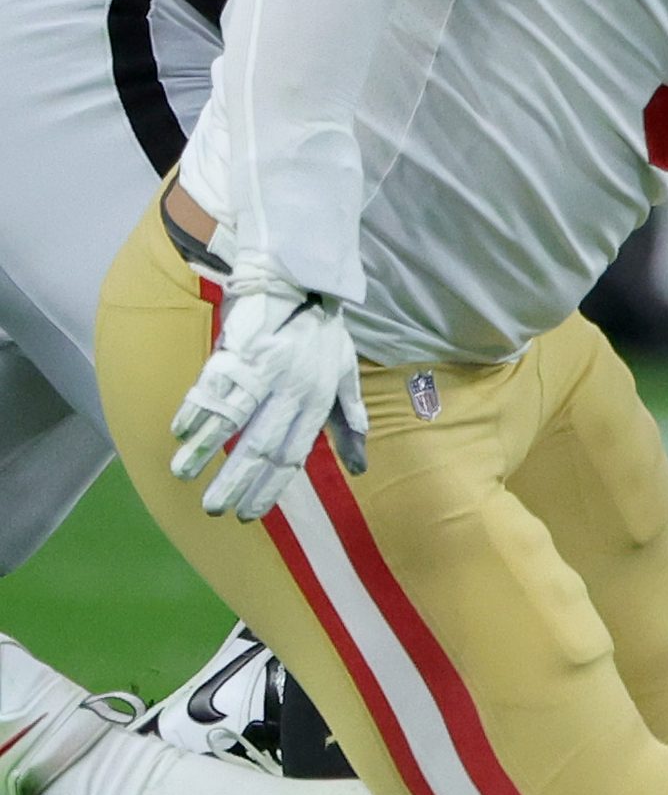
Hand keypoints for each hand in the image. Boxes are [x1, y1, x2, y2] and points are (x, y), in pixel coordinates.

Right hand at [167, 260, 367, 520]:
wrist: (303, 281)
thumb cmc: (323, 332)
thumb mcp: (346, 375)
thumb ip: (349, 420)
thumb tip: (360, 467)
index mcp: (316, 401)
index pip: (292, 456)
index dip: (269, 487)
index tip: (248, 514)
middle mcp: (291, 391)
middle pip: (261, 445)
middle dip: (236, 481)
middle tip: (214, 510)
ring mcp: (264, 371)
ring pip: (232, 419)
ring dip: (205, 450)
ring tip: (182, 475)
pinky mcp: (239, 350)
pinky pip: (213, 387)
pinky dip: (195, 409)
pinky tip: (180, 432)